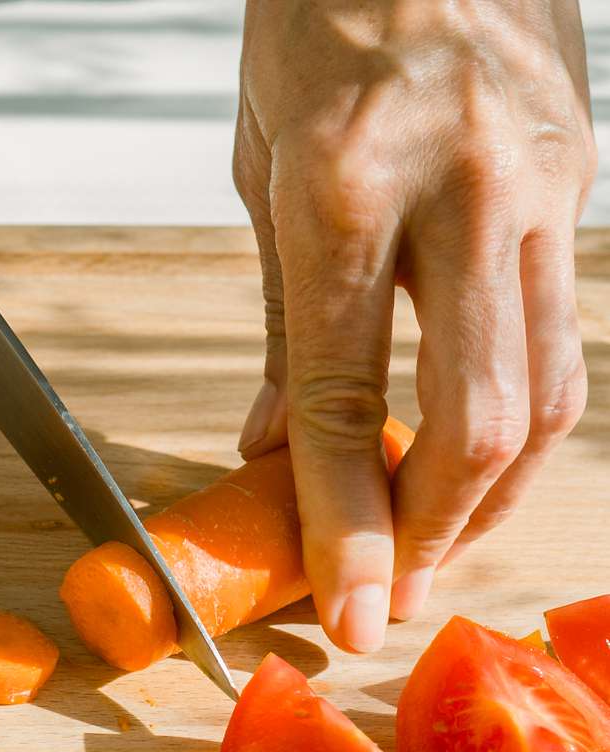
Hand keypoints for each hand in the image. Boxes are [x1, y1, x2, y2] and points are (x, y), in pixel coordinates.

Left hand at [234, 0, 594, 652]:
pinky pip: (563, 328)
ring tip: (438, 543)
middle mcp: (459, 187)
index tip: (346, 608)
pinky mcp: (581, 176)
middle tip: (399, 595)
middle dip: (437, 531)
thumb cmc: (317, 14)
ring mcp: (539, 182)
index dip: (342, 522)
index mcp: (344, 183)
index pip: (339, 396)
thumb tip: (269, 443)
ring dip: (495, 492)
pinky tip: (477, 450)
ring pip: (548, 388)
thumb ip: (277, 314)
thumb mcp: (258, 159)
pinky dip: (522, 413)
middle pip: (476, 416)